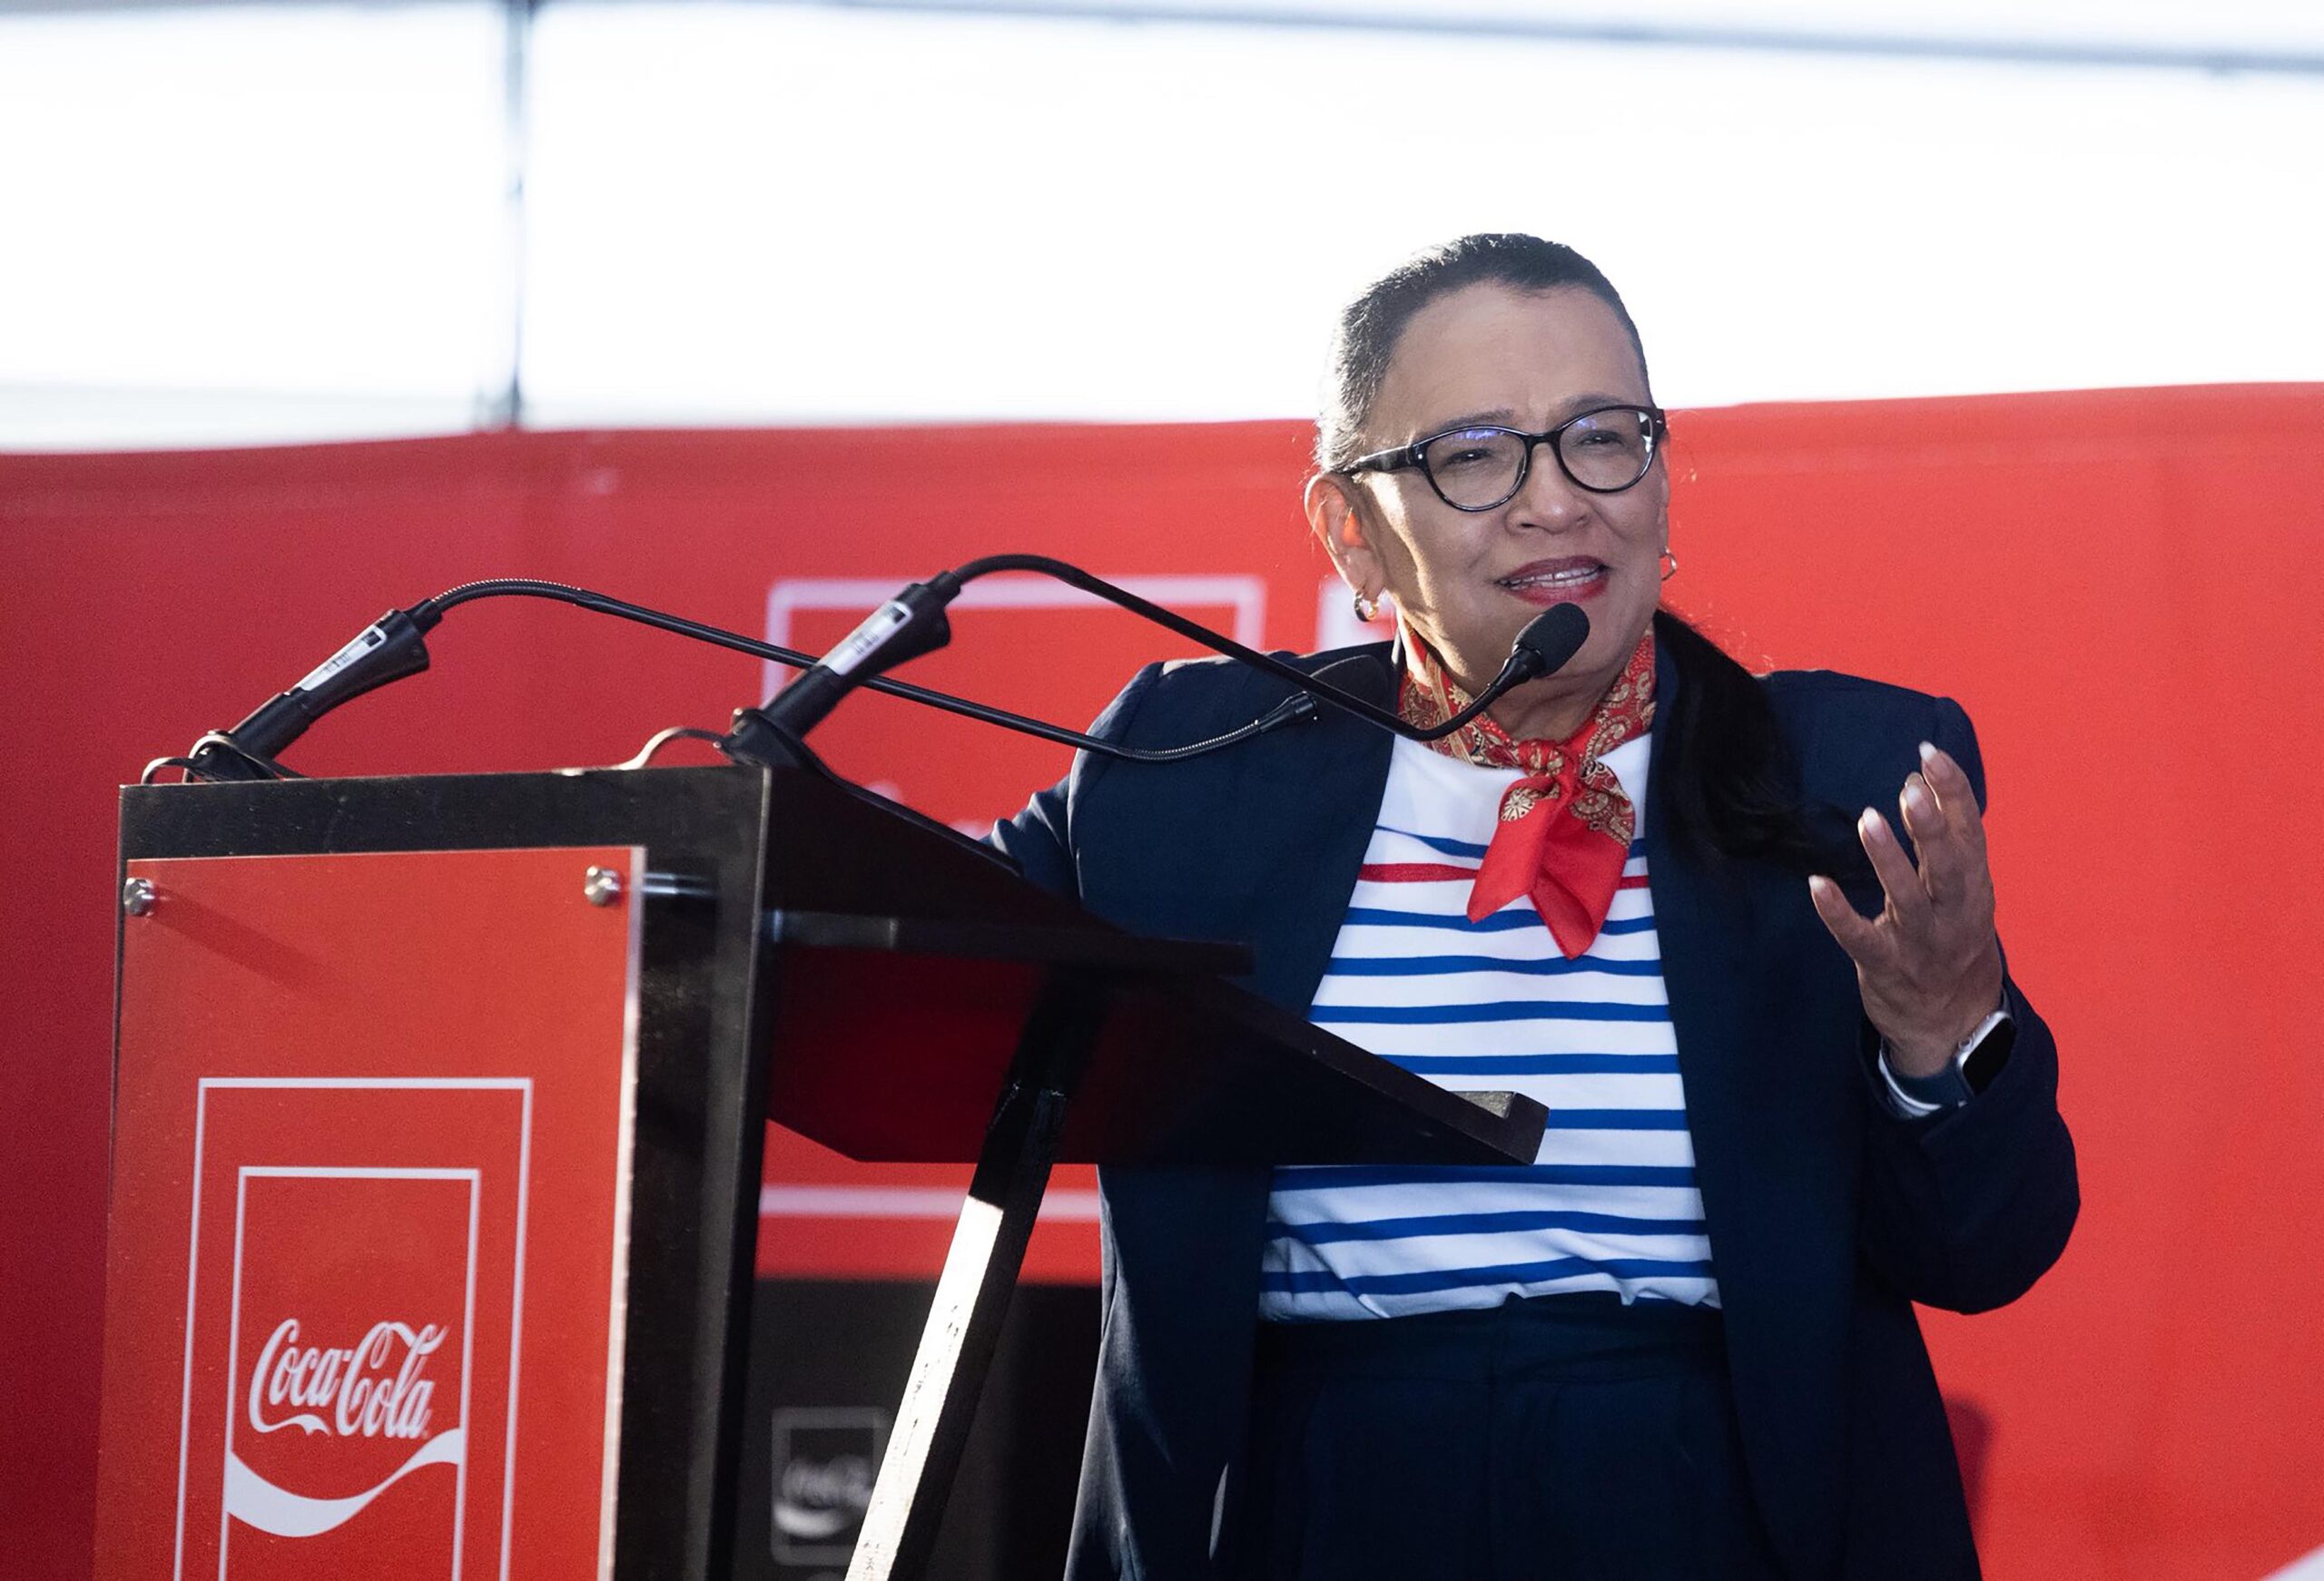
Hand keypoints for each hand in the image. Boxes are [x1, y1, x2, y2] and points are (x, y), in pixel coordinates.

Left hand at [1808, 742, 2003, 1077]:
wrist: (1951, 1019)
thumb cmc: (1950, 935)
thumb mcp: (1957, 885)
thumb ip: (1940, 834)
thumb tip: (1919, 776)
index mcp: (1974, 888)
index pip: (1970, 834)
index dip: (1954, 795)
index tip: (1931, 756)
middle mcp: (1954, 915)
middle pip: (1949, 867)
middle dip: (1932, 828)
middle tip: (1910, 789)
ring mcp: (1921, 944)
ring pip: (1908, 900)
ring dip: (1889, 860)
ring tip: (1868, 818)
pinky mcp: (1885, 966)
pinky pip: (1860, 939)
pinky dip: (1839, 913)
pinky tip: (1817, 885)